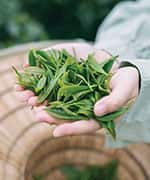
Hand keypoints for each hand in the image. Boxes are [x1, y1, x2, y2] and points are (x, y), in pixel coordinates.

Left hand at [15, 42, 138, 136]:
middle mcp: (85, 108)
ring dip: (44, 101)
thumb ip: (113, 102)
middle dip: (51, 115)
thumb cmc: (126, 84)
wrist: (122, 74)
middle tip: (37, 114)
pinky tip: (35, 84)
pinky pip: (59, 88)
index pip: (84, 125)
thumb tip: (97, 111)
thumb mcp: (124, 91)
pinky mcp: (73, 86)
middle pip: (67, 115)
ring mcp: (78, 97)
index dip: (71, 129)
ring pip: (60, 103)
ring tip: (29, 99)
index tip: (56, 132)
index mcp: (98, 115)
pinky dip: (47, 86)